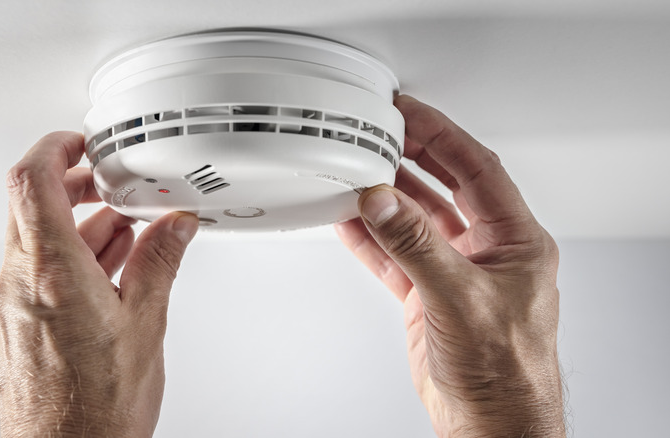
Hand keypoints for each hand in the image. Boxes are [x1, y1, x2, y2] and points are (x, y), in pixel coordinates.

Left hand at [0, 132, 198, 436]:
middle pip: (34, 205)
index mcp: (53, 272)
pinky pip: (39, 268)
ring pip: (38, 237)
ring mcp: (14, 303)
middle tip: (112, 183)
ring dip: (80, 223)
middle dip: (76, 185)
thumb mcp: (145, 324)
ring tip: (127, 230)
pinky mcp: (19, 322)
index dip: (55, 147)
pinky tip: (111, 267)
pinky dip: (73, 255)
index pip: (33, 181)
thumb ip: (159, 263)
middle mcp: (21, 283)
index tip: (81, 141)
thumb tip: (175, 227)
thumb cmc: (98, 408)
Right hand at [335, 96, 563, 436]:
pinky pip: (395, 255)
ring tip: (357, 172)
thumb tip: (384, 202)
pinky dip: (372, 238)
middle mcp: (487, 250)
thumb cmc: (505, 371)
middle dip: (413, 157)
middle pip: (445, 186)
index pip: (477, 168)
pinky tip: (351, 221)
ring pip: (415, 220)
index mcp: (515, 240)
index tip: (411, 112)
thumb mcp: (460, 298)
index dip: (442, 135)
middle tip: (381, 132)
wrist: (489, 423)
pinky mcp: (429, 295)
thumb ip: (417, 246)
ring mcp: (454, 272)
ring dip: (387, 198)